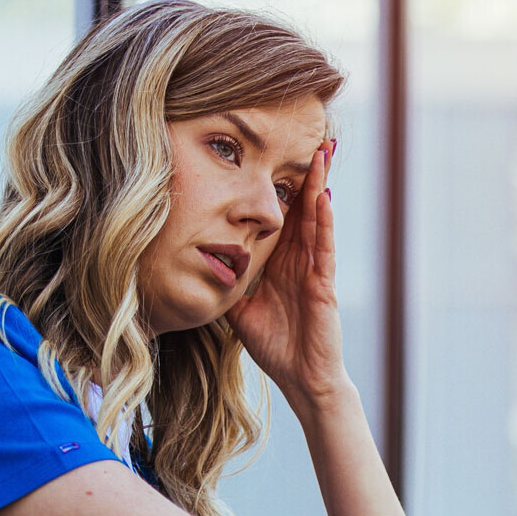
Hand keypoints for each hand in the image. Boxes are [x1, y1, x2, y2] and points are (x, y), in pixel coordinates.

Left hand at [227, 138, 346, 400]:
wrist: (301, 379)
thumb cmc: (274, 346)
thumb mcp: (238, 307)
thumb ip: (225, 281)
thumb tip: (192, 263)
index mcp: (280, 261)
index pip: (281, 214)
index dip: (281, 185)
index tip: (277, 153)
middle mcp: (300, 259)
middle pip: (303, 206)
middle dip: (306, 173)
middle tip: (312, 136)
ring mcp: (315, 269)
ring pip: (316, 218)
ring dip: (319, 185)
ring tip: (322, 153)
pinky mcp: (324, 284)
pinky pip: (323, 247)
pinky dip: (323, 221)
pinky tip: (322, 196)